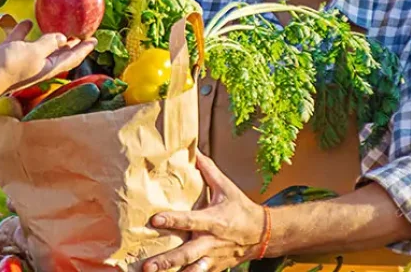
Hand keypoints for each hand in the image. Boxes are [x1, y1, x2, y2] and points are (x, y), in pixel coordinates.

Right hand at [0, 18, 95, 94]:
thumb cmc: (10, 65)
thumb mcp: (35, 52)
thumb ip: (49, 43)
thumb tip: (62, 38)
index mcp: (49, 67)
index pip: (72, 58)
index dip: (84, 49)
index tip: (95, 40)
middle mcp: (38, 65)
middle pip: (59, 53)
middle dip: (71, 43)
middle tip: (81, 32)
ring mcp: (23, 60)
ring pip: (40, 46)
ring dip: (49, 37)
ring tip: (58, 25)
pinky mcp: (8, 54)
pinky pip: (20, 40)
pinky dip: (25, 31)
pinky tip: (28, 22)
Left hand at [144, 154, 266, 271]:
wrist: (263, 234)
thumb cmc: (242, 208)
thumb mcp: (227, 188)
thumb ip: (209, 171)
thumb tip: (194, 151)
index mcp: (213, 220)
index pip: (189, 220)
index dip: (173, 220)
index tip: (155, 219)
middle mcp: (211, 241)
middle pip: (186, 253)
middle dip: (166, 260)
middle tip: (147, 265)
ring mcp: (213, 257)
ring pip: (191, 268)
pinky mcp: (215, 266)